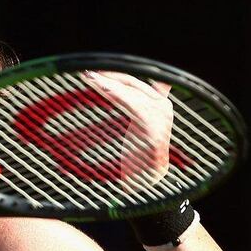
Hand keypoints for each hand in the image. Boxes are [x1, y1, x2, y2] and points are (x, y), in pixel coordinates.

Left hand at [84, 70, 172, 190]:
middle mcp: (163, 107)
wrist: (149, 179)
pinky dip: (116, 94)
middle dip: (108, 76)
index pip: (135, 82)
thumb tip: (141, 86)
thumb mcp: (139, 125)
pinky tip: (102, 88)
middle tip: (87, 73)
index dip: (116, 75)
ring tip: (89, 78)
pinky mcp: (152, 127)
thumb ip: (137, 105)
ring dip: (107, 84)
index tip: (96, 71)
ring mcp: (159, 116)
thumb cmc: (140, 153)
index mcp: (160, 103)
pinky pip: (131, 105)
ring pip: (129, 93)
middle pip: (132, 84)